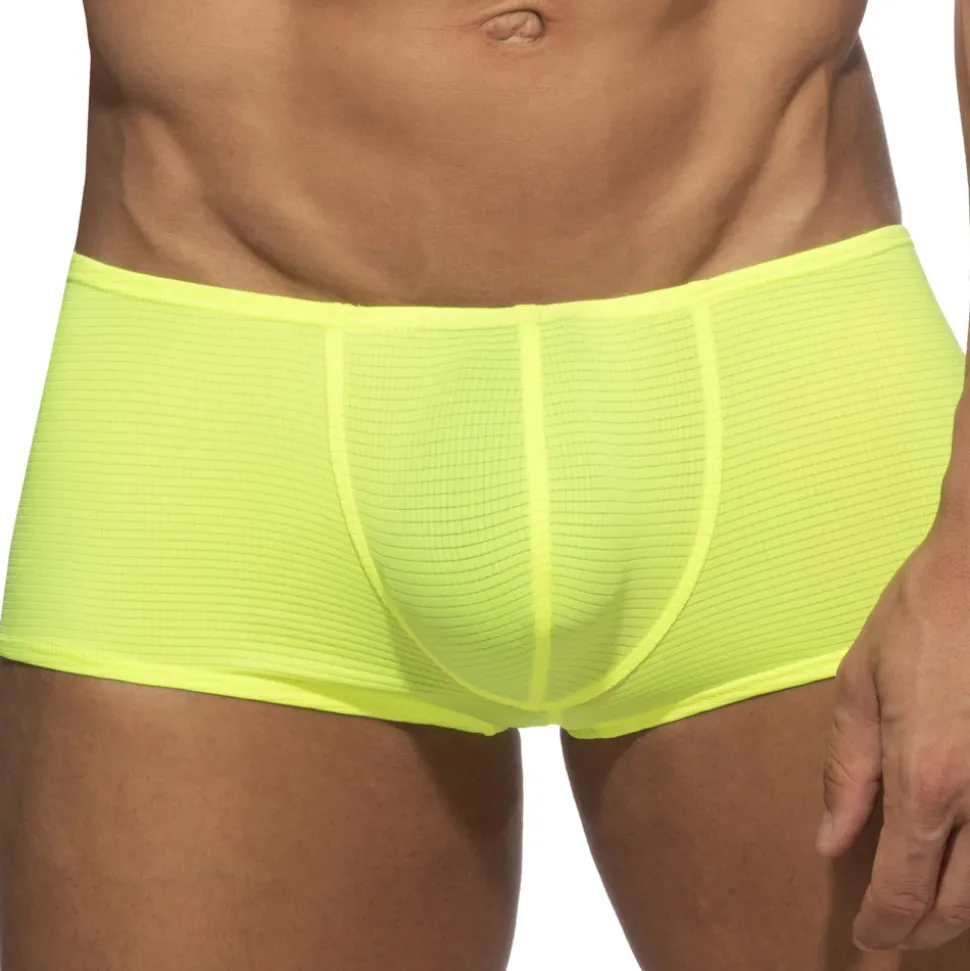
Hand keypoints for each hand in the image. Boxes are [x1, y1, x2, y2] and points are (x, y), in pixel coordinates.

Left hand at [817, 507, 969, 951]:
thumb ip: (848, 770)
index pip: (904, 886)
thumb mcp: (860, 684)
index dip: (884, 922)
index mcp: (926, 777)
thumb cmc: (923, 617)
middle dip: (923, 927)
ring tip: (934, 910)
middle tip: (894, 931)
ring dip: (966, 908)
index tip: (868, 938)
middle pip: (961, 902)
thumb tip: (832, 841)